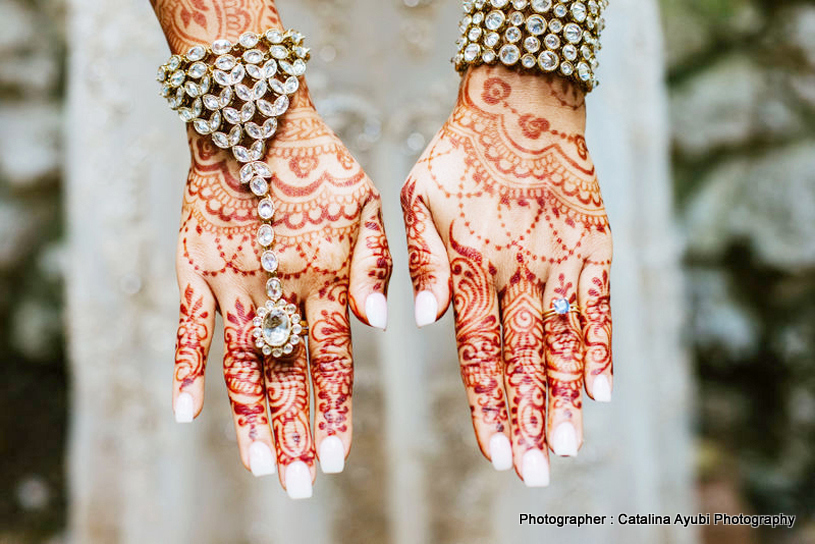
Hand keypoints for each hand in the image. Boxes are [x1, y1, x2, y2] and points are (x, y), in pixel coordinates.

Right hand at [172, 87, 391, 498]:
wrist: (257, 121)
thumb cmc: (321, 165)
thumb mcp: (367, 203)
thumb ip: (375, 263)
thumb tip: (378, 323)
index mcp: (326, 277)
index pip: (332, 360)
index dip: (333, 411)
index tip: (335, 460)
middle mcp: (280, 289)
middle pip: (287, 376)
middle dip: (295, 434)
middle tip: (298, 486)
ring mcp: (233, 281)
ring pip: (241, 364)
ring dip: (249, 418)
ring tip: (259, 465)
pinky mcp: (195, 269)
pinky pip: (186, 329)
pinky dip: (185, 370)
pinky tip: (185, 415)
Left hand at [400, 65, 611, 485]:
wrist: (523, 105)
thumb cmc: (459, 154)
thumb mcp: (419, 198)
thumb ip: (422, 263)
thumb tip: (419, 324)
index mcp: (471, 266)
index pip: (480, 354)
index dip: (488, 408)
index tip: (496, 453)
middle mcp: (519, 272)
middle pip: (523, 362)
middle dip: (527, 422)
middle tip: (535, 474)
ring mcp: (561, 261)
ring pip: (562, 344)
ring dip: (563, 400)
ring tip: (566, 448)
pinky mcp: (594, 246)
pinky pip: (600, 308)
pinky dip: (600, 350)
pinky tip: (600, 392)